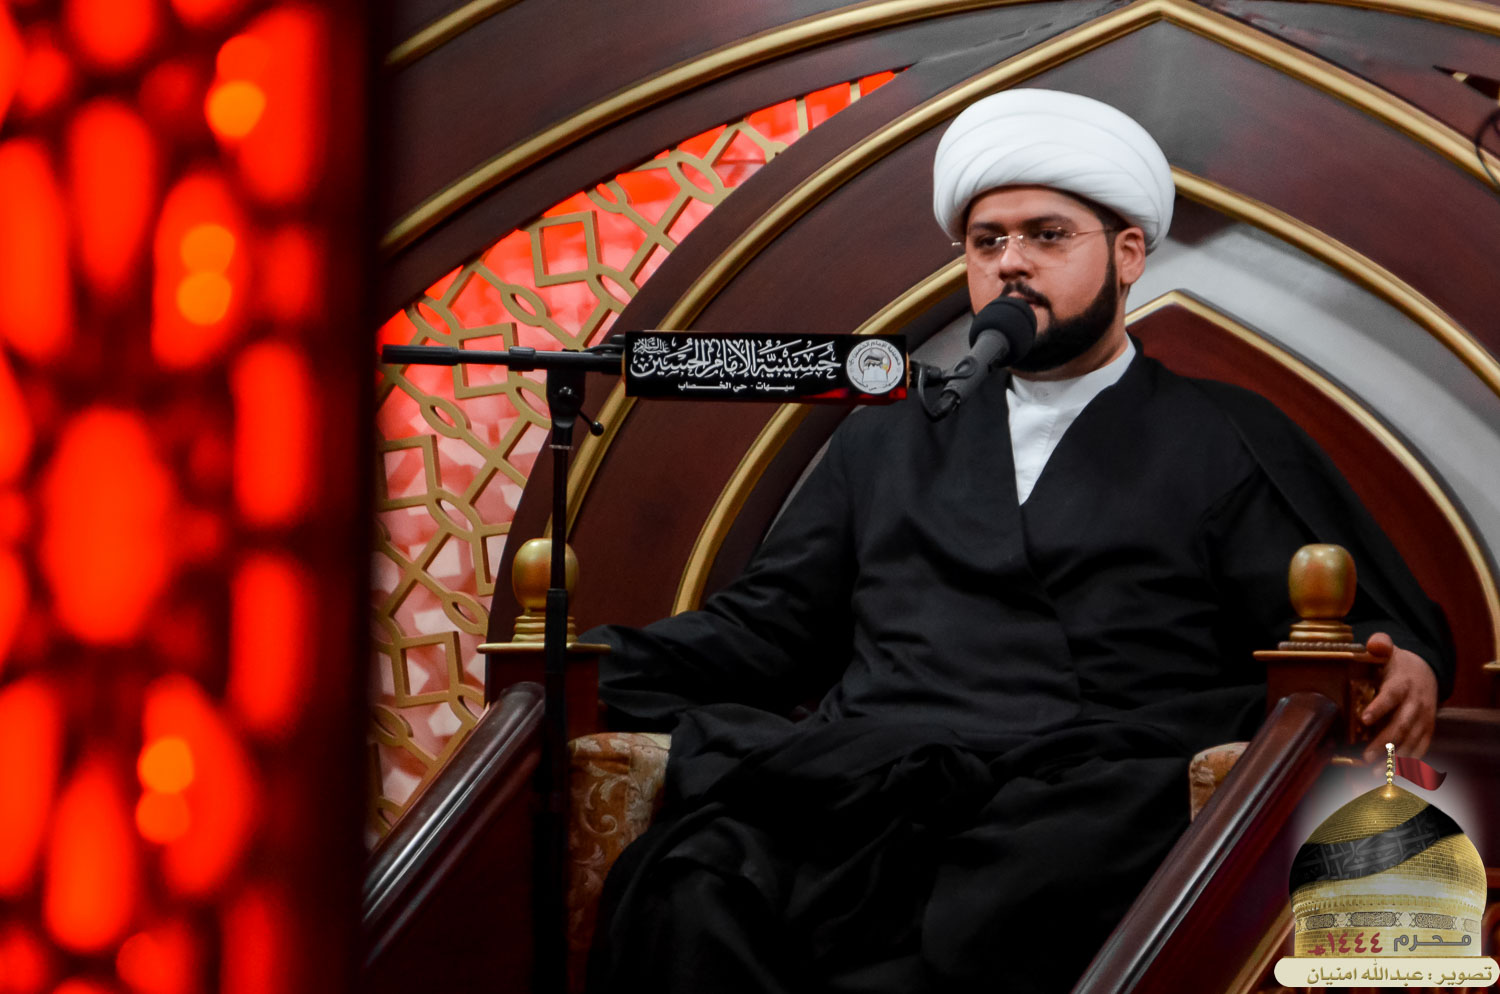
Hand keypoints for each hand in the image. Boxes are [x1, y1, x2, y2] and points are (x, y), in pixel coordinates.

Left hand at [1360, 632, 1437, 762]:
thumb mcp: (1388, 651)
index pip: (1392, 695)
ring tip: (1375, 773)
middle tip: (1366, 756)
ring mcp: (1424, 719)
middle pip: (1402, 724)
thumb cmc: (1397, 664)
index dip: (1379, 706)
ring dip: (1394, 759)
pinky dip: (1408, 763)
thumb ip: (1380, 645)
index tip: (1364, 718)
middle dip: (1384, 742)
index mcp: (1403, 683)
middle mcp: (1416, 703)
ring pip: (1412, 741)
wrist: (1426, 672)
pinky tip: (1393, 776)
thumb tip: (1374, 643)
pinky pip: (1421, 749)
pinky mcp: (1427, 730)